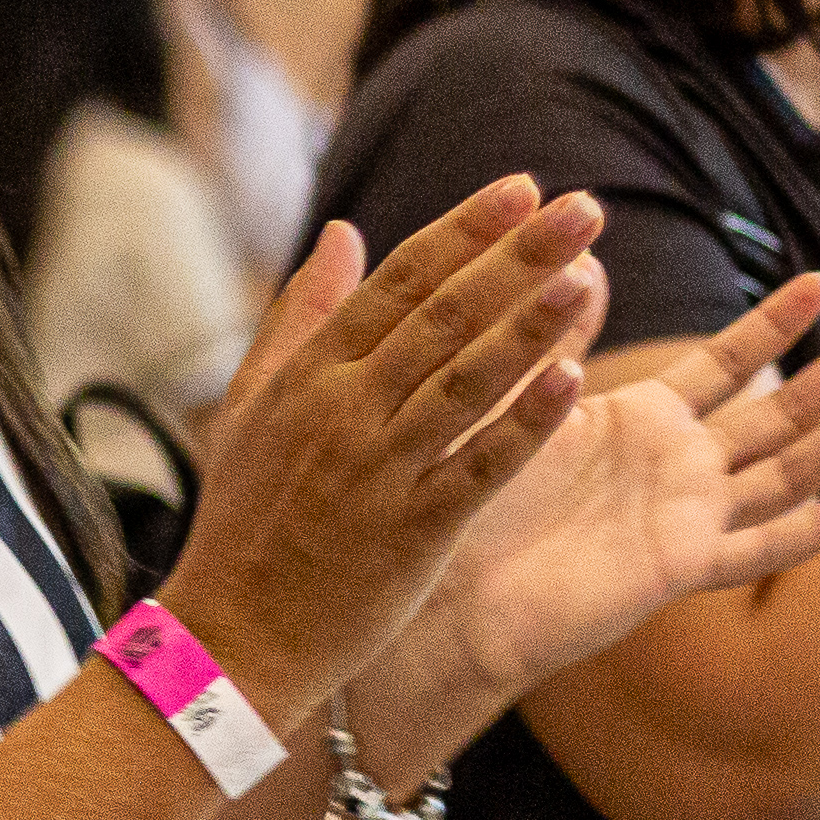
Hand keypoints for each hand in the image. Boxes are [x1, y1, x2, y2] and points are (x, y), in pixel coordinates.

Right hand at [162, 179, 608, 714]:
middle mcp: (344, 411)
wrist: (232, 632)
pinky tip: (575, 382)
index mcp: (310, 375)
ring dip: (530, 327)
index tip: (523, 186)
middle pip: (443, 316)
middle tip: (584, 208)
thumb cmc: (247, 517)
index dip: (465, 230)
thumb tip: (347, 230)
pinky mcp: (412, 532)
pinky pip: (478, 468)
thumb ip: (302, 315)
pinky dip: (525, 425)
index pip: (399, 282)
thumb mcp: (254, 405)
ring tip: (587, 276)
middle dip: (518, 257)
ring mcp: (379, 471)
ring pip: (466, 383)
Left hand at [422, 273, 819, 701]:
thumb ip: (561, 334)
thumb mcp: (519, 396)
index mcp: (643, 421)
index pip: (727, 362)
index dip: (776, 324)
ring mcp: (687, 519)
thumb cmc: (467, 492)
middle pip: (782, 412)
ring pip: (790, 471)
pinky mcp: (679, 567)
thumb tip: (587, 258)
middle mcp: (679, 468)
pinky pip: (762, 548)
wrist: (445, 585)